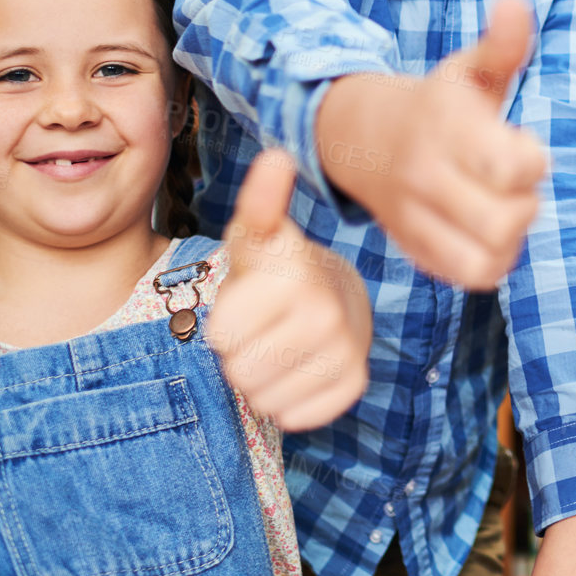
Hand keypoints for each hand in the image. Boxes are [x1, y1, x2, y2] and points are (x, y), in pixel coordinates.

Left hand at [210, 149, 372, 431]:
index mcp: (297, 279)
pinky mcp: (354, 384)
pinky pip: (294, 418)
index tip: (247, 303)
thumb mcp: (259, 235)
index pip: (220, 337)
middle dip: (240, 355)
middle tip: (262, 329)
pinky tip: (298, 370)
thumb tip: (277, 157)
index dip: (223, 323)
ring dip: (261, 381)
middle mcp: (327, 316)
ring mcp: (346, 352)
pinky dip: (287, 402)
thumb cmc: (278, 268)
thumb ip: (260, 202)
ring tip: (278, 347)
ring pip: (264, 400)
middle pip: (239, 372)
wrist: (337, 294)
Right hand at [355, 0, 547, 289]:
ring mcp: (416, 217)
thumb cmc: (437, 103)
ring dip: (510, 241)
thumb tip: (517, 4)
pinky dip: (489, 264)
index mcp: (447, 128)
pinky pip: (466, 276)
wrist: (362, 135)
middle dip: (527, 205)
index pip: (511, 167)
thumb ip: (502, 45)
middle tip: (517, 185)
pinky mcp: (414, 248)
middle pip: (505, 222)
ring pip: (486, 260)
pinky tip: (489, 234)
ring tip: (506, 212)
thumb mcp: (468, 69)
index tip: (523, 146)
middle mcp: (427, 176)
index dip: (532, 161)